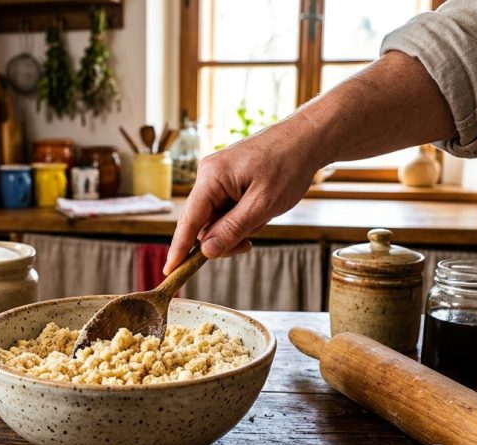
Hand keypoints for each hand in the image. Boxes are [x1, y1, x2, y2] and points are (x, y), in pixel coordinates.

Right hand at [164, 115, 327, 273]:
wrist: (307, 139)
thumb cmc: (288, 165)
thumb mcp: (263, 204)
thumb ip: (233, 229)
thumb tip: (206, 251)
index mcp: (211, 177)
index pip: (188, 221)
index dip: (179, 248)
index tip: (170, 272)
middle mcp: (208, 176)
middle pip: (202, 223)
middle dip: (223, 239)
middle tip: (247, 245)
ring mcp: (217, 177)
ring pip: (216, 219)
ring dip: (236, 228)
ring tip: (262, 218)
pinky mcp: (228, 180)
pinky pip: (226, 209)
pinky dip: (241, 218)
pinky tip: (260, 211)